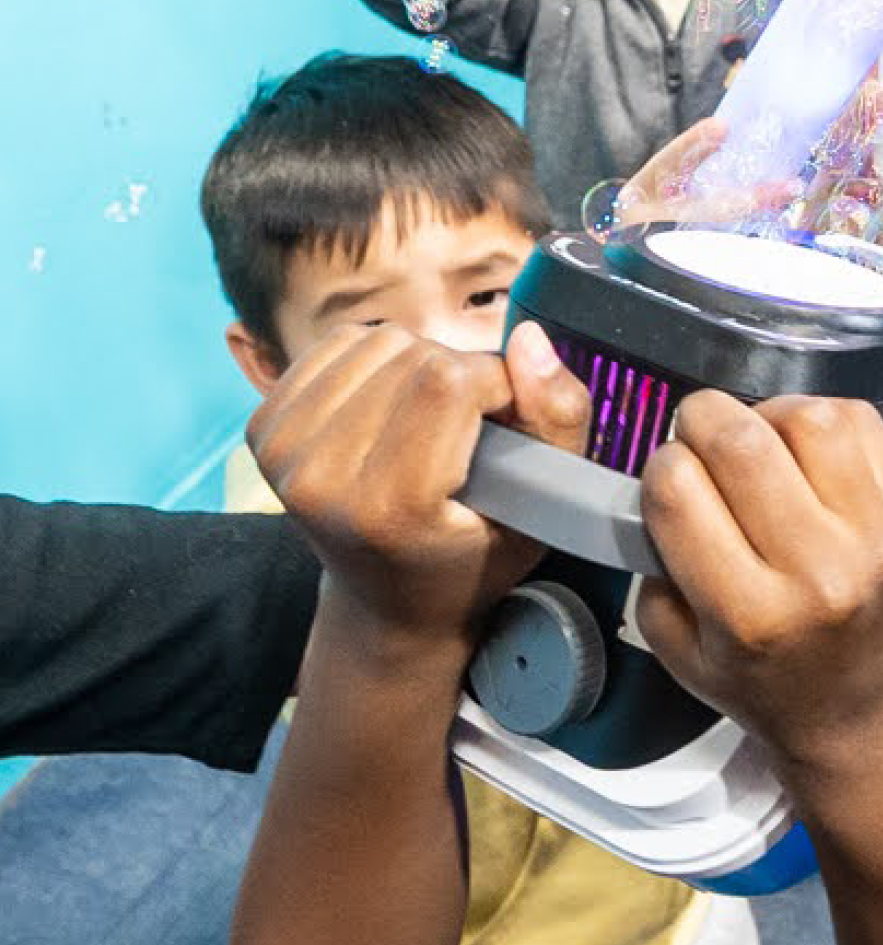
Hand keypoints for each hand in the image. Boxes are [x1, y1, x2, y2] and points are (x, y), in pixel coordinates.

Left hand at [246, 323, 590, 648]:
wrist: (385, 606)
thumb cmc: (473, 557)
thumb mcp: (543, 507)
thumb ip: (557, 418)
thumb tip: (529, 338)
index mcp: (390, 509)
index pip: (448, 381)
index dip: (494, 382)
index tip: (502, 423)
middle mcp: (321, 482)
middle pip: (413, 355)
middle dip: (456, 373)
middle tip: (463, 431)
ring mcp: (283, 455)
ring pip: (378, 341)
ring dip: (417, 363)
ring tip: (427, 419)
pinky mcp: (263, 430)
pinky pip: (338, 344)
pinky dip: (374, 359)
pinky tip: (387, 404)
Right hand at [634, 394, 882, 783]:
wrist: (858, 712)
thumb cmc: (769, 682)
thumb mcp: (680, 650)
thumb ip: (653, 566)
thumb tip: (658, 480)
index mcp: (751, 616)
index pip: (679, 493)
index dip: (661, 467)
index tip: (667, 473)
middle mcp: (818, 572)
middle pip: (742, 442)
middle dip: (703, 420)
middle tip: (700, 436)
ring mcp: (875, 536)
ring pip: (807, 417)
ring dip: (769, 416)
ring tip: (760, 443)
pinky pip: (861, 421)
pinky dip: (823, 420)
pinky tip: (806, 450)